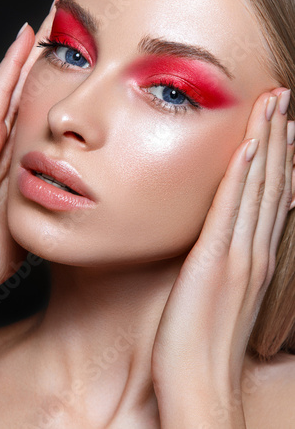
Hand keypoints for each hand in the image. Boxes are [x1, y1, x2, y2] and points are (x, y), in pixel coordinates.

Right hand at [0, 0, 64, 298]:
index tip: (84, 70)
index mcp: (11, 162)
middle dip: (51, 61)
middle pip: (31, 92)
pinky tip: (28, 35)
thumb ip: (37, 204)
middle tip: (75, 30)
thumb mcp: (23, 224)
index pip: (39, 118)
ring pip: (19, 83)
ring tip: (55, 17)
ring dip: (36, 51)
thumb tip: (58, 198)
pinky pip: (1, 91)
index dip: (57, 93)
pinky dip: (14, 62)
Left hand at [151, 88, 293, 427]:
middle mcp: (255, 249)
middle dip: (278, 135)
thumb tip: (227, 239)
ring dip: (266, 142)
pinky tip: (249, 144)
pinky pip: (232, 208)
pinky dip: (243, 174)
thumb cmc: (203, 341)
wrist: (198, 383)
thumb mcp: (222, 294)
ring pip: (258, 186)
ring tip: (273, 105)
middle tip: (283, 98)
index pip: (273, 193)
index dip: (278, 154)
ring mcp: (239, 254)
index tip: (281, 123)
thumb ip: (227, 261)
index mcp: (255, 256)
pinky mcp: (215, 260)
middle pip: (272, 181)